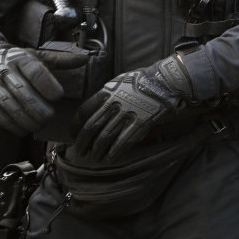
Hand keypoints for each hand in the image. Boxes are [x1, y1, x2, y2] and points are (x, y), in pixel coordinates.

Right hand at [0, 40, 62, 135]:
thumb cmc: (17, 60)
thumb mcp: (38, 56)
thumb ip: (61, 60)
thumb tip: (85, 60)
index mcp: (21, 58)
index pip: (36, 72)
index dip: (48, 86)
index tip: (58, 96)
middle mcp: (3, 69)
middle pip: (22, 92)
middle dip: (37, 108)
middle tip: (49, 118)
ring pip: (8, 105)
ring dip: (24, 119)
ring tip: (37, 126)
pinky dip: (8, 125)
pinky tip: (21, 130)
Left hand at [75, 54, 193, 160]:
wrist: (165, 81)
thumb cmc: (143, 80)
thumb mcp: (119, 81)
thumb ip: (106, 95)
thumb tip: (95, 109)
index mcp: (106, 92)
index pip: (84, 112)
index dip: (75, 126)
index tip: (72, 134)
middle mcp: (114, 104)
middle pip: (91, 127)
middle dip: (83, 142)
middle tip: (81, 152)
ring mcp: (127, 114)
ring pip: (105, 136)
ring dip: (97, 150)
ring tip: (95, 158)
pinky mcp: (140, 123)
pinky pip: (123, 141)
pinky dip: (115, 152)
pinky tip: (110, 159)